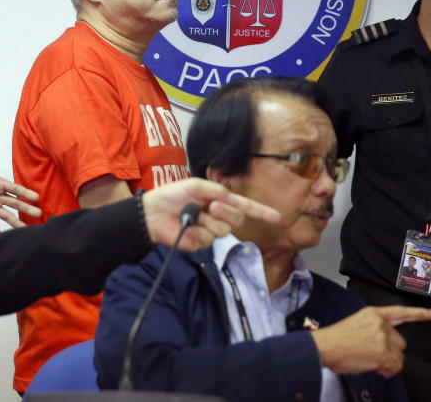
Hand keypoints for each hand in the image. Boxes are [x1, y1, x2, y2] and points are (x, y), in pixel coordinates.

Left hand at [140, 178, 280, 249]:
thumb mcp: (195, 185)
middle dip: (227, 212)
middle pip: (238, 220)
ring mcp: (209, 231)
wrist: (152, 212)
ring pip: (224, 230)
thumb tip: (230, 197)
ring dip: (209, 221)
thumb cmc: (172, 195)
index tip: (277, 217)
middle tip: (210, 206)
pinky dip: (197, 231)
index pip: (245, 207)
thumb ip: (216, 189)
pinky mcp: (200, 244)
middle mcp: (217, 216)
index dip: (261, 212)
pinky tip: (187, 227)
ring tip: (193, 215)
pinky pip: (208, 239)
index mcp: (219, 200)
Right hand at [311, 305, 430, 376]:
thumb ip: (373, 328)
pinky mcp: (383, 353)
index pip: (400, 312)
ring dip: (388, 361)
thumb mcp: (356, 322)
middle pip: (400, 341)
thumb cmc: (335, 338)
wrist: (325, 346)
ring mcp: (383, 338)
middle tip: (374, 355)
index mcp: (373, 313)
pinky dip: (388, 370)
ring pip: (398, 355)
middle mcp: (381, 324)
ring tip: (372, 362)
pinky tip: (376, 368)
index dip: (418, 314)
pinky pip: (395, 366)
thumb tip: (382, 343)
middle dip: (391, 350)